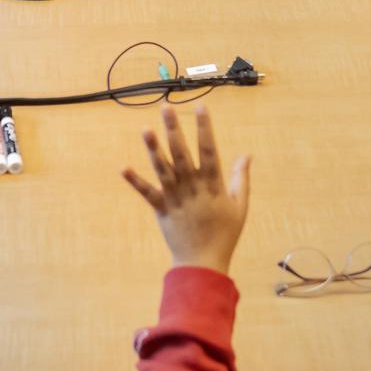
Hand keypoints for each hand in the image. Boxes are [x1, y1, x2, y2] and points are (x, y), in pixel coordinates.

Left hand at [121, 104, 251, 273]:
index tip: (201, 107)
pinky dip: (136, 182)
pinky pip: (148, 194)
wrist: (204, 263)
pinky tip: (124, 168)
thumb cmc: (225, 234)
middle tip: (166, 107)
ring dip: (154, 149)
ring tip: (146, 130)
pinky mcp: (162, 210)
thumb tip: (246, 155)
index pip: (209, 150)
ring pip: (163, 170)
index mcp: (213, 185)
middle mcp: (193, 187)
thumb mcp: (240, 206)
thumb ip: (242, 179)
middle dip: (174, 129)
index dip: (205, 128)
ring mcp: (176, 198)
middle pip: (182, 153)